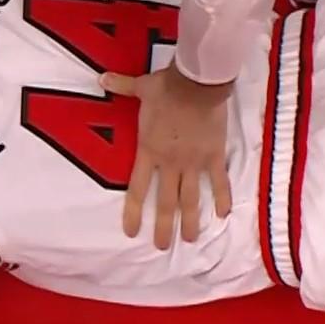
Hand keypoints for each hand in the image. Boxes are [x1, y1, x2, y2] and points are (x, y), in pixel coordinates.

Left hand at [100, 64, 232, 248]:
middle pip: (166, 202)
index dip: (135, 212)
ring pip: (191, 199)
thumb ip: (122, 86)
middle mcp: (170, 163)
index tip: (132, 232)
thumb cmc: (167, 86)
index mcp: (149, 151)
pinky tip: (222, 214)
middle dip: (163, 227)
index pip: (138, 189)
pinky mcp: (214, 156)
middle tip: (161, 247)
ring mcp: (193, 162)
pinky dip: (221, 198)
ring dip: (190, 221)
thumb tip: (101, 77)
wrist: (198, 83)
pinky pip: (218, 182)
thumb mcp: (141, 88)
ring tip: (189, 239)